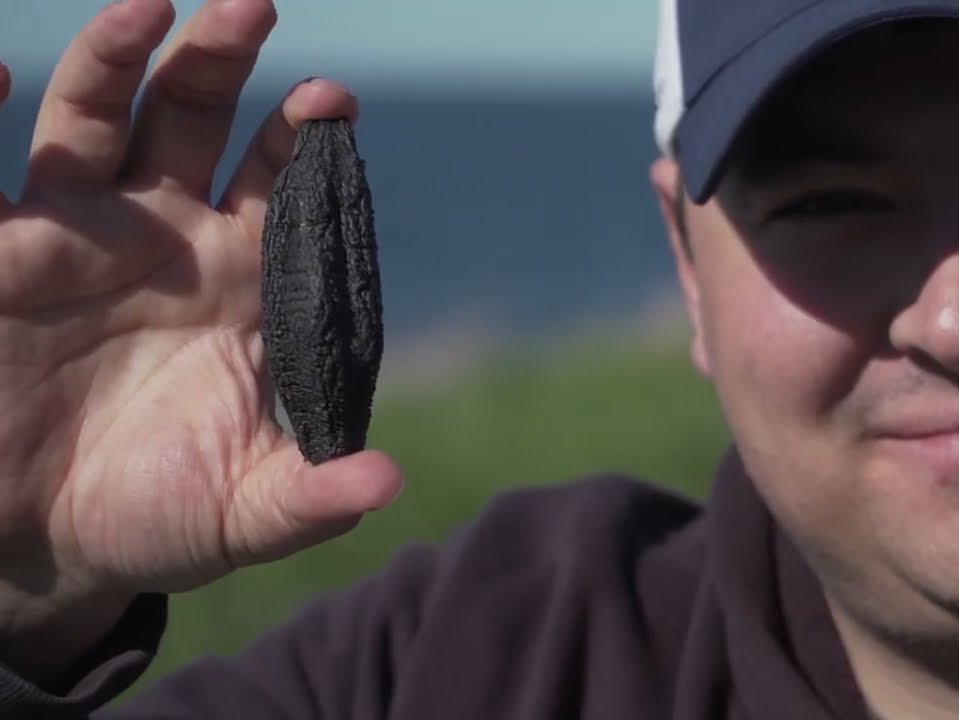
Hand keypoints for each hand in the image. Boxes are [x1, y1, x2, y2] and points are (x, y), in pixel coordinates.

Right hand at [0, 0, 402, 673]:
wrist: (45, 540)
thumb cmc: (155, 514)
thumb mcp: (241, 512)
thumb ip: (311, 495)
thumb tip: (388, 481)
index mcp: (242, 281)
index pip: (283, 188)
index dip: (305, 144)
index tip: (331, 103)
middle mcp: (165, 237)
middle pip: (195, 122)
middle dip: (219, 63)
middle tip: (251, 8)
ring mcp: (78, 233)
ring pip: (100, 120)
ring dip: (119, 59)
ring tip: (149, 6)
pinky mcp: (2, 253)